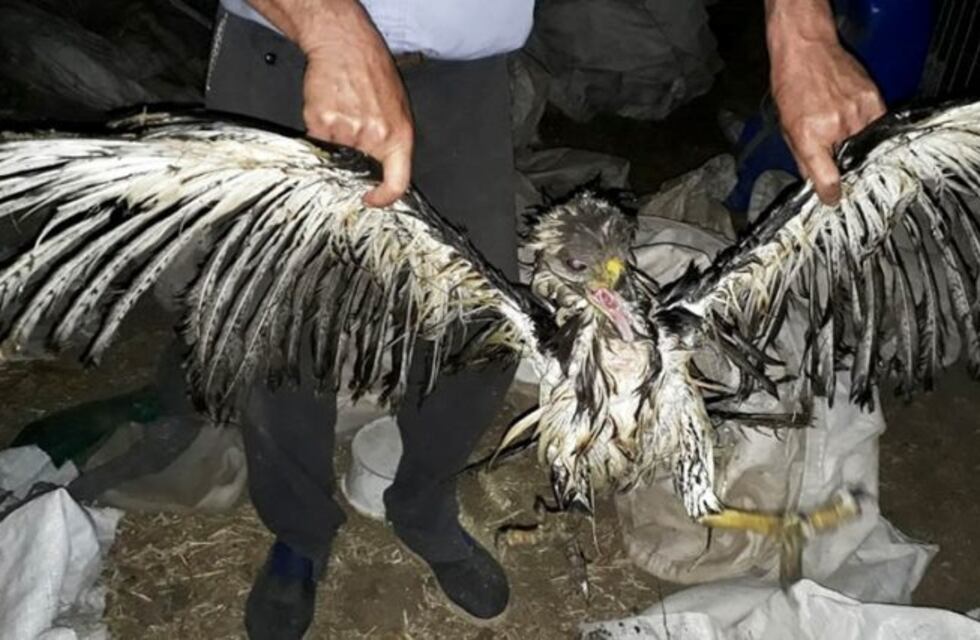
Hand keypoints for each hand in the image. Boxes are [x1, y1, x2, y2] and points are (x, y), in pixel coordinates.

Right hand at [250, 0, 413, 206]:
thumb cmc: (373, 74)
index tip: (372, 199)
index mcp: (398, 137)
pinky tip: (331, 106)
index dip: (384, 199)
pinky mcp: (322, 121)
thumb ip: (391, 142)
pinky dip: (321, 126)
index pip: (397, 183)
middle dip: (353, 153)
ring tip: (345, 109)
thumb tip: (381, 172)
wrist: (346, 46)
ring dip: (336, 136)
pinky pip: (318, 139)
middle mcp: (374, 136)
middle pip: (358, 166)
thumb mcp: (397, 110)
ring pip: (336, 151)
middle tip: (354, 127)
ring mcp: (347, 130)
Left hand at [767, 1, 885, 203]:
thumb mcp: (788, 129)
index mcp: (811, 136)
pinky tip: (860, 128)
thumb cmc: (792, 88)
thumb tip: (817, 186)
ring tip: (849, 143)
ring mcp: (859, 112)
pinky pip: (879, 127)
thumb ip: (803, 160)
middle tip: (845, 173)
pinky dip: (870, 133)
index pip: (828, 179)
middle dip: (847, 172)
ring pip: (868, 147)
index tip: (833, 199)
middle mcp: (837, 126)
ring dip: (860, 151)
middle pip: (850, 165)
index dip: (831, 195)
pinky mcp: (875, 100)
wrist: (807, 51)